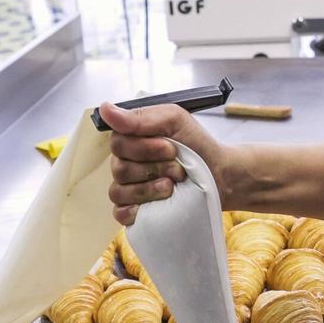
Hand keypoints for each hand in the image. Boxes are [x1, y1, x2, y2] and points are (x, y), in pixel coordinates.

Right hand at [99, 102, 229, 224]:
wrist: (219, 174)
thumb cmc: (197, 144)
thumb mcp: (174, 120)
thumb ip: (141, 117)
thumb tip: (104, 108)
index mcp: (131, 139)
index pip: (117, 143)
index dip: (144, 148)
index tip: (170, 148)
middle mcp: (125, 162)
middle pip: (119, 168)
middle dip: (154, 168)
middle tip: (178, 167)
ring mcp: (128, 188)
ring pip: (119, 191)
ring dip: (151, 188)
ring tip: (173, 185)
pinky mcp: (136, 210)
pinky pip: (119, 213)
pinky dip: (132, 211)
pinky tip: (148, 208)